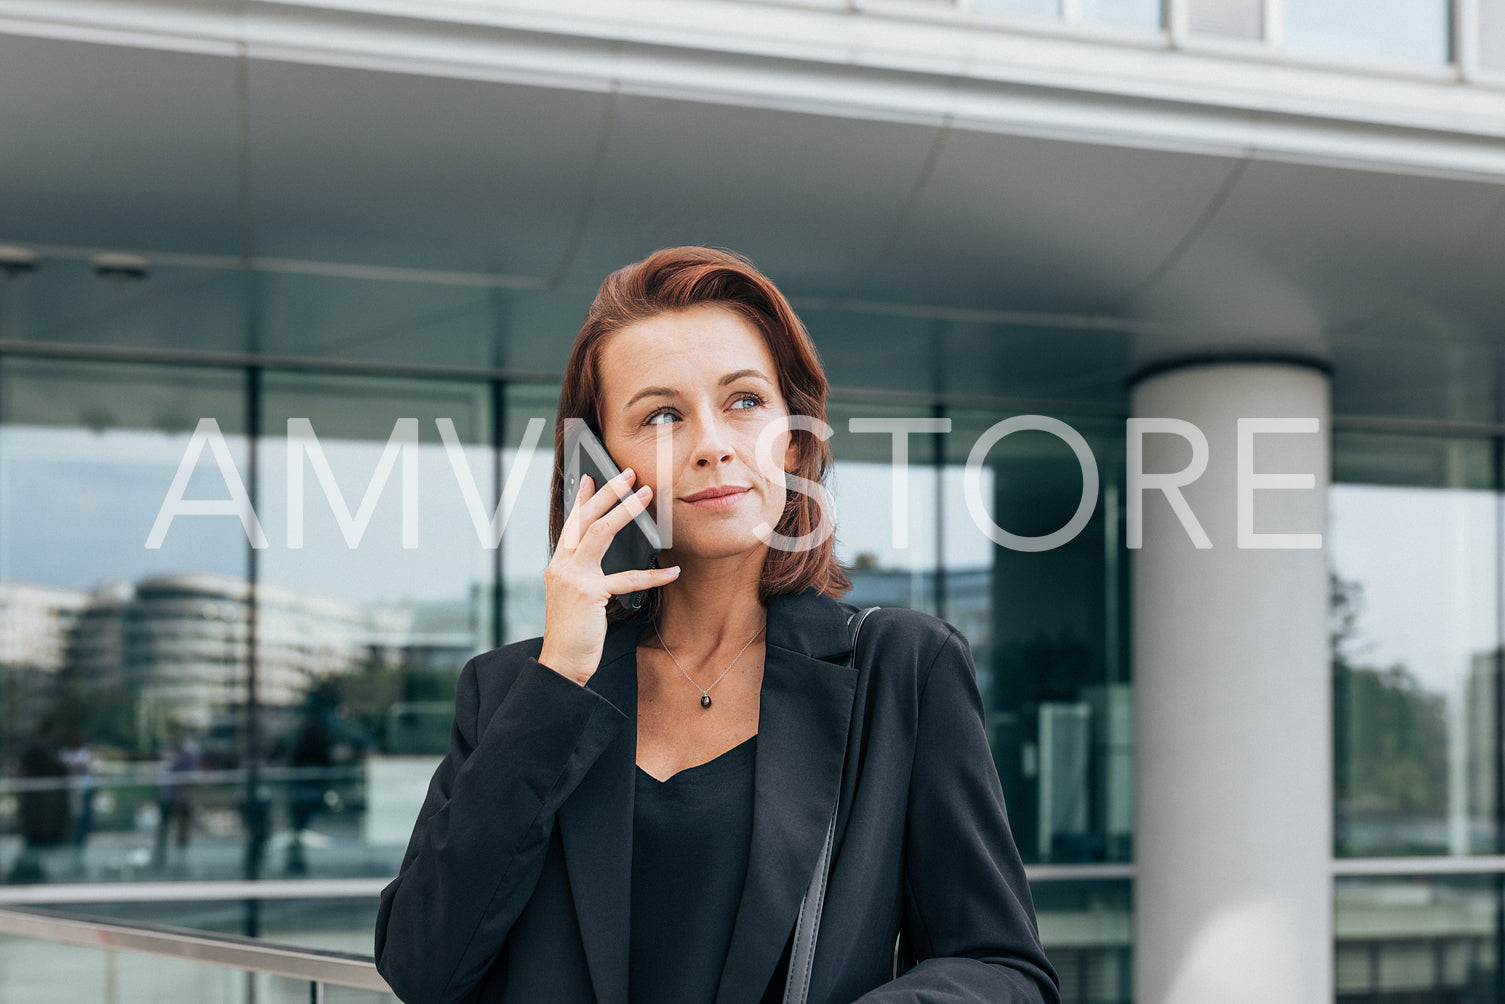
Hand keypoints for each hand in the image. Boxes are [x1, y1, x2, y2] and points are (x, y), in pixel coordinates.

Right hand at [538, 469, 680, 684]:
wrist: (561, 664)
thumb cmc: (573, 633)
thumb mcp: (575, 597)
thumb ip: (587, 575)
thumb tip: (610, 559)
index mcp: (559, 565)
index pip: (571, 523)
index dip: (582, 498)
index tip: (591, 476)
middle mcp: (562, 565)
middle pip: (586, 518)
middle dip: (608, 492)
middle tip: (628, 474)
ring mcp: (572, 577)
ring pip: (601, 532)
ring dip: (626, 510)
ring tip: (646, 495)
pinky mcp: (588, 594)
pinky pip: (626, 578)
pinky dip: (653, 574)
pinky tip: (672, 571)